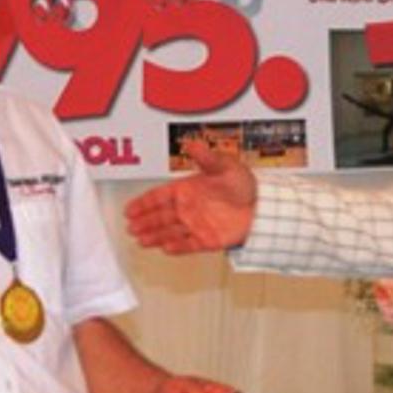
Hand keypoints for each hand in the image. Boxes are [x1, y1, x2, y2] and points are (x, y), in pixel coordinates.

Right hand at [124, 139, 257, 253]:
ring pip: (170, 232)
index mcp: (187, 190)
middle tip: (131, 227)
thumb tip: (193, 143)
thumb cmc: (243, 184)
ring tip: (140, 240)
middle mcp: (187, 208)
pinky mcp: (207, 240)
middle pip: (160, 216)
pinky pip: (189, 244)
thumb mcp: (225, 166)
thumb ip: (207, 158)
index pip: (159, 196)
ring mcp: (195, 225)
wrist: (262, 206)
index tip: (130, 209)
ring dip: (155, 235)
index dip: (143, 203)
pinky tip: (165, 248)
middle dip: (145, 221)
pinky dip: (178, 247)